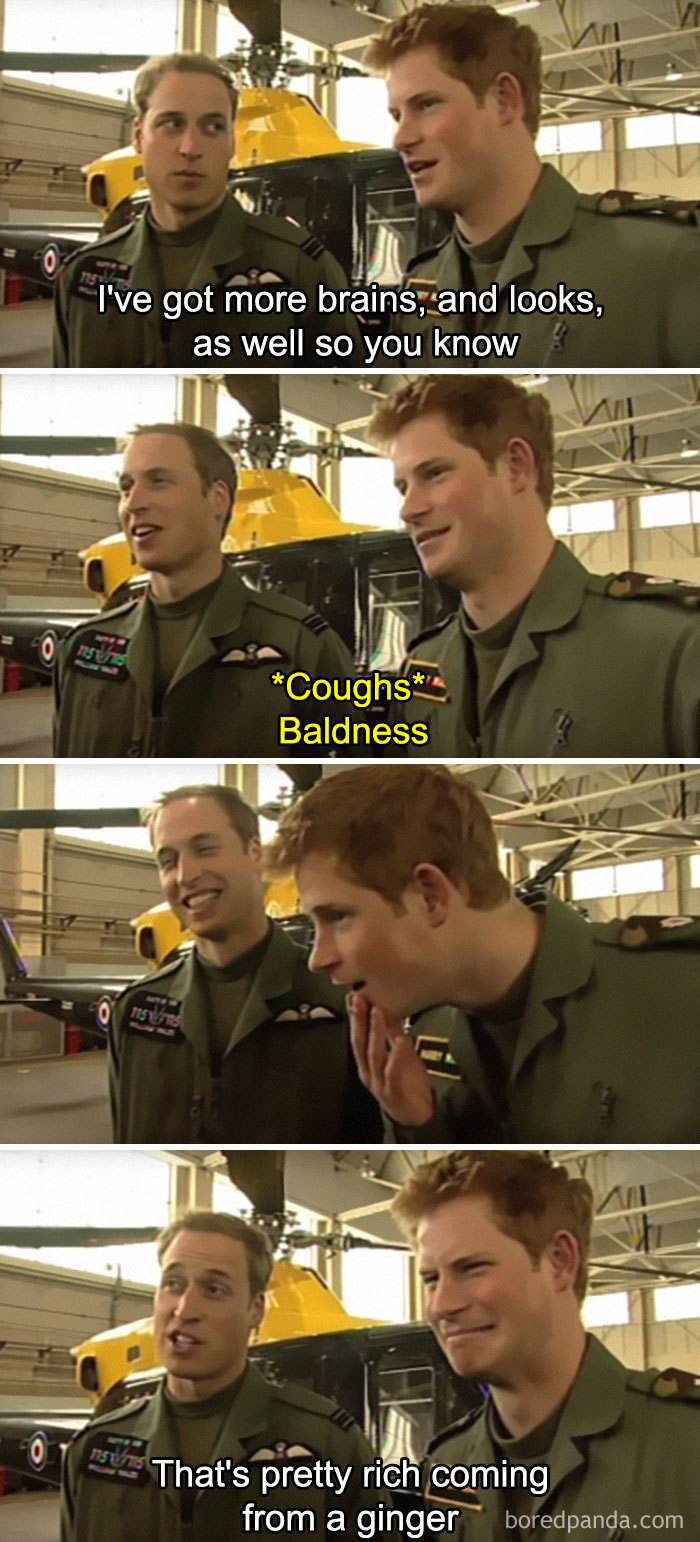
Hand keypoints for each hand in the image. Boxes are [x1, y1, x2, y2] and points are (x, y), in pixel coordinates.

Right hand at [348, 991, 434, 1125]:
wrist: (416, 1114)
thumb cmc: (405, 1084)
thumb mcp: (400, 1053)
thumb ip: (393, 1034)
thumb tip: (388, 1010)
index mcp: (368, 1061)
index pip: (359, 1034)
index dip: (356, 1015)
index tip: (355, 995)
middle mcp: (368, 1071)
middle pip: (360, 1042)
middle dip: (359, 1019)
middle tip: (358, 998)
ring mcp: (378, 1082)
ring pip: (374, 1054)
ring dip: (375, 1031)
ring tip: (378, 1012)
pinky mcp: (392, 1091)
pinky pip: (392, 1072)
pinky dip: (395, 1056)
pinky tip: (399, 1042)